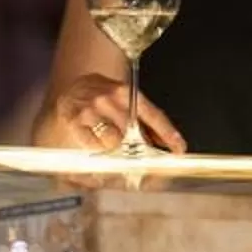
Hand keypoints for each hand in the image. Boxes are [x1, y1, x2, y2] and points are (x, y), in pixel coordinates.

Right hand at [46, 73, 186, 153]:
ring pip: (113, 142)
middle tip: (144, 162)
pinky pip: (93, 147)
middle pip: (134, 132)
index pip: (152, 114)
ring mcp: (91, 110)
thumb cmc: (103, 99)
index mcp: (125, 92)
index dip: (168, 133)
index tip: (179, 149)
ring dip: (118, 153)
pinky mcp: (75, 122)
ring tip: (116, 155)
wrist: (72, 89)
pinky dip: (99, 155)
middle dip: (141, 151)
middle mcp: (108, 98)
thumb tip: (166, 144)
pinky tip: (99, 155)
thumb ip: (145, 122)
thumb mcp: (125, 102)